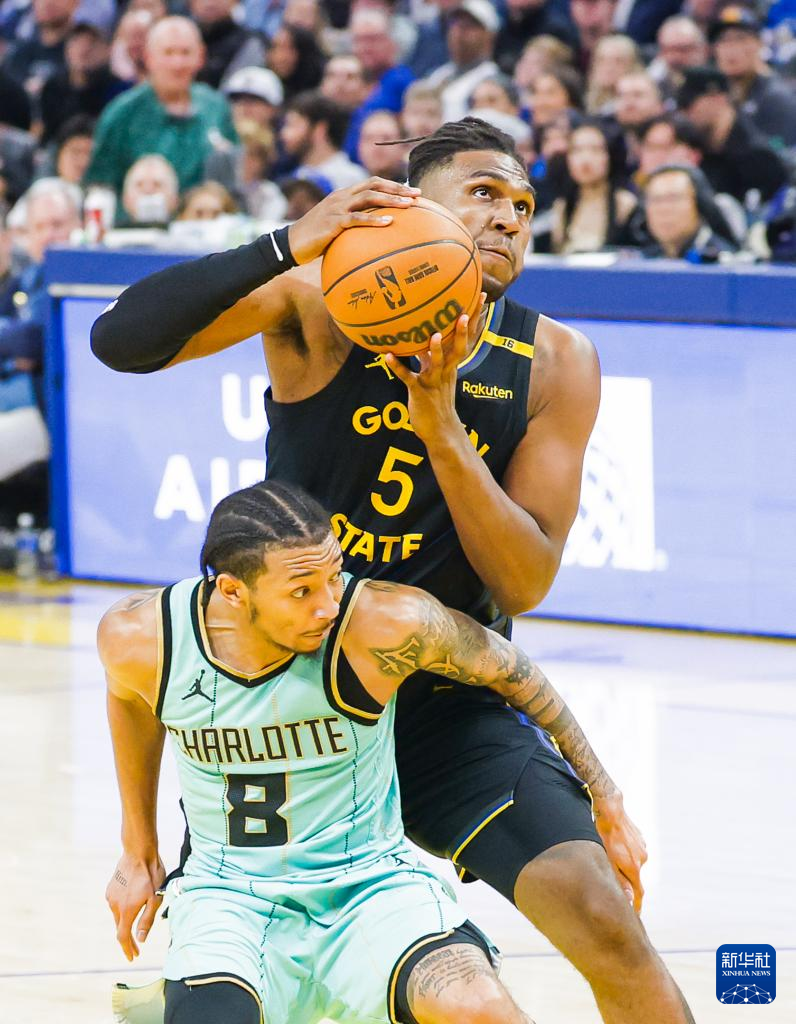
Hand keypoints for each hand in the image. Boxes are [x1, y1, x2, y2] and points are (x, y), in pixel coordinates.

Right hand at [105, 852, 165, 960]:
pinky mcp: (110, 888)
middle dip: (128, 940)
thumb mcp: (155, 898)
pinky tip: (131, 904)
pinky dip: (123, 909)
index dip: (127, 949)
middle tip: (137, 949)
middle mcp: (115, 905)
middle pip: (120, 928)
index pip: (123, 937)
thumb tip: (140, 939)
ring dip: (126, 922)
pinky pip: (116, 904)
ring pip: (118, 915)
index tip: (132, 958)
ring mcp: (111, 896)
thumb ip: (147, 920)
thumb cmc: (151, 874)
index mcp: (126, 910)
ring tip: (136, 924)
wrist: (138, 852)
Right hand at [287, 177, 420, 263]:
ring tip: (408, 205)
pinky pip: (356, 219)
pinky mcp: (332, 222)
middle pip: (373, 185)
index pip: (372, 183)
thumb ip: (353, 226)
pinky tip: (389, 223)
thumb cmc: (315, 240)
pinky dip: (373, 220)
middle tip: (418, 196)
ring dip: (390, 199)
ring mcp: (336, 207)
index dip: (392, 185)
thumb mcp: (336, 229)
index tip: (412, 192)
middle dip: (397, 188)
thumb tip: (375, 238)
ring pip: (368, 197)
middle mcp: (341, 196)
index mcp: (344, 195)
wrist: (290, 244)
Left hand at [385, 293, 485, 443]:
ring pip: (437, 364)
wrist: (440, 431)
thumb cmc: (437, 400)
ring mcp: (433, 382)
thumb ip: (431, 355)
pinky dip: (398, 367)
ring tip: (436, 335)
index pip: (466, 338)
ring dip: (436, 350)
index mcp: (452, 365)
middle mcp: (446, 371)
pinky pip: (408, 378)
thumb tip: (426, 334)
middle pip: (458, 348)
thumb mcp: (437, 374)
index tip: (480, 296)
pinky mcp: (419, 392)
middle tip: (465, 311)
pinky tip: (387, 357)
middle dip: (463, 330)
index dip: (474, 318)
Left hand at [592, 792, 646, 912]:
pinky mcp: (640, 839)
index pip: (638, 894)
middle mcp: (642, 859)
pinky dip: (626, 853)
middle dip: (628, 885)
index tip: (634, 917)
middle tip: (617, 889)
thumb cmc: (604, 835)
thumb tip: (629, 900)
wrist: (610, 808)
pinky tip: (617, 847)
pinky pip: (633, 851)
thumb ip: (619, 880)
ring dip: (625, 865)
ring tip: (612, 860)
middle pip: (635, 878)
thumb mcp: (607, 859)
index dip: (636, 906)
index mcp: (634, 867)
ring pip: (633, 864)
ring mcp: (642, 848)